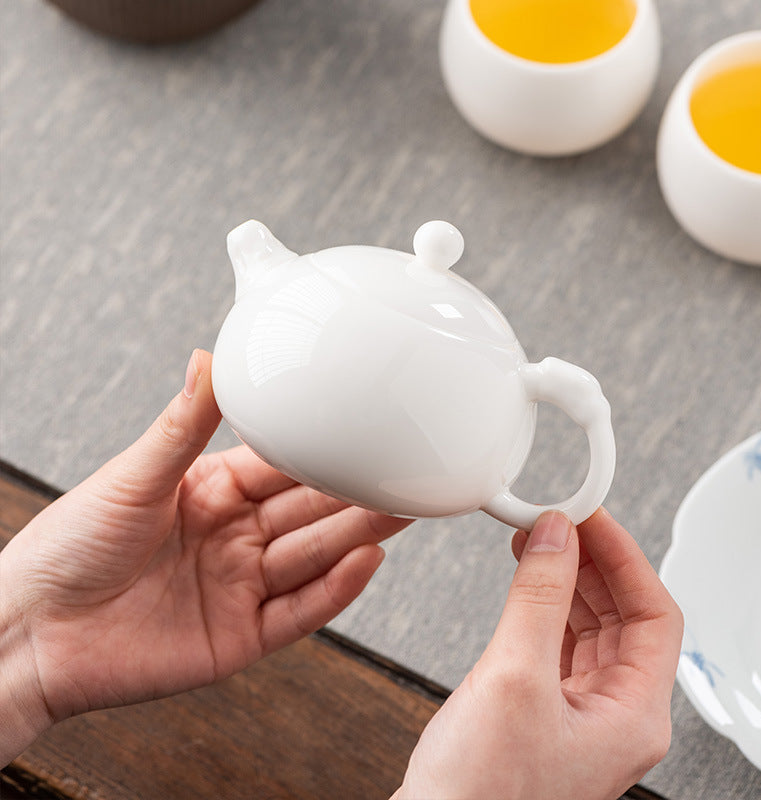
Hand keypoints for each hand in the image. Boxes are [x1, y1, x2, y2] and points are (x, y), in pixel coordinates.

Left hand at [0, 350, 411, 763]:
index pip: (285, 468)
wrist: (29, 633)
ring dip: (360, 535)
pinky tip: (365, 562)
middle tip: (404, 471)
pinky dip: (335, 590)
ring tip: (402, 510)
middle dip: (358, 493)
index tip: (363, 431)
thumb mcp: (133, 475)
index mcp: (213, 494)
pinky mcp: (241, 637)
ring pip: (314, 557)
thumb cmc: (67, 548)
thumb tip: (208, 357)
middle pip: (311, 512)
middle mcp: (235, 539)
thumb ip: (183, 424)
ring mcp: (241, 588)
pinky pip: (299, 611)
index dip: (325, 452)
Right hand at [394, 509, 682, 799]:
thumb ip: (538, 597)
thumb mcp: (514, 677)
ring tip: (538, 539)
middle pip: (623, 616)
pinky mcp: (544, 710)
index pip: (654, 613)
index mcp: (632, 715)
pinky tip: (526, 581)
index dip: (625, 557)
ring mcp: (579, 714)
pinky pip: (558, 642)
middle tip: (559, 520)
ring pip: (589, 626)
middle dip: (592, 561)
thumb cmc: (479, 793)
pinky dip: (543, 604)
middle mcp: (614, 715)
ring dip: (566, 579)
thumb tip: (556, 535)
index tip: (590, 515)